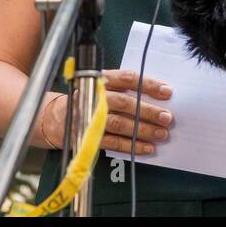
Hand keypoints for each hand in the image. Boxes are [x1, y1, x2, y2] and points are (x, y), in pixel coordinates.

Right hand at [41, 69, 174, 153]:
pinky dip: (131, 146)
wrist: (57, 117)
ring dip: (142, 130)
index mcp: (102, 79)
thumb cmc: (90, 99)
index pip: (128, 78)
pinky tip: (147, 148)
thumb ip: (126, 88)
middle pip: (125, 103)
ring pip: (120, 124)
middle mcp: (96, 96)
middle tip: (167, 118)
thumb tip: (159, 97)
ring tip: (161, 134)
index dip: (149, 85)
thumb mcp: (104, 86)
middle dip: (148, 111)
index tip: (167, 92)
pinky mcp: (88, 136)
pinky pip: (113, 142)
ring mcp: (91, 117)